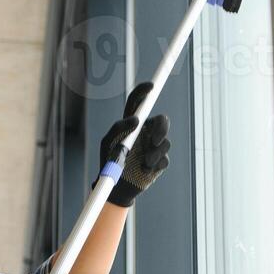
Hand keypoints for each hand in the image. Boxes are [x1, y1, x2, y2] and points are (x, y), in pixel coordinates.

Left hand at [98, 81, 170, 207]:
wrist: (117, 187)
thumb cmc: (110, 161)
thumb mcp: (108, 142)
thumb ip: (119, 127)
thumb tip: (136, 120)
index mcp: (133, 124)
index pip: (139, 103)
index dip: (145, 92)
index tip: (151, 87)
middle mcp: (146, 132)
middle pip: (162, 120)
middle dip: (162, 128)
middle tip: (154, 139)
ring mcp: (155, 147)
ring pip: (165, 142)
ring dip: (153, 154)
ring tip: (142, 163)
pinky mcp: (160, 162)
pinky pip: (164, 159)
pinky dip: (153, 166)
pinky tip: (144, 170)